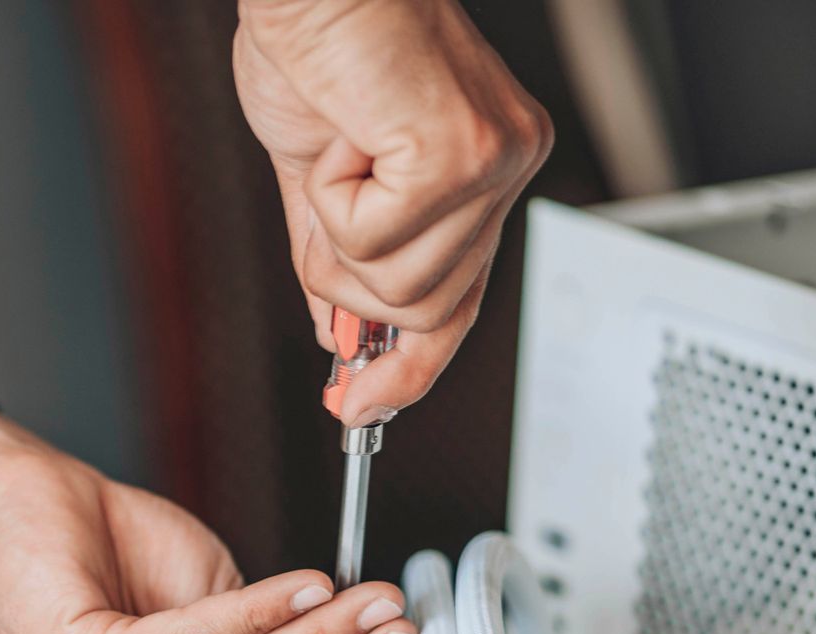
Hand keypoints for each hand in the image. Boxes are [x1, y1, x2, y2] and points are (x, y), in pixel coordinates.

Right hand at [234, 0, 551, 425]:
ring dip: (337, 235)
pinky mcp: (461, 154)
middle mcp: (503, 165)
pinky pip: (377, 245)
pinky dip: (333, 203)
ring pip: (401, 288)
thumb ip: (333, 263)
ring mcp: (492, 161)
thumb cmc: (312, 43)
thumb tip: (336, 337)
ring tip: (337, 152)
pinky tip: (344, 139)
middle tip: (323, 208)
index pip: (459, 305)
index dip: (405, 368)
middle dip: (350, 287)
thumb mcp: (317, 180)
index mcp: (480, 168)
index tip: (358, 409)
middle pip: (428, 312)